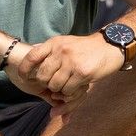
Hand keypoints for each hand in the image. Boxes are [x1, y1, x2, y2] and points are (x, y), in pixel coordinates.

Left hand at [7, 34, 121, 110]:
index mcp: (54, 43)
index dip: (24, 70)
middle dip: (46, 85)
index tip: (24, 78)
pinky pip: (68, 90)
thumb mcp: (67, 42)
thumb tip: (32, 50)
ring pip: (54, 86)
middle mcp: (61, 51)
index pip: (32, 57)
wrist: (111, 46)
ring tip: (68, 84)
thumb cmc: (87, 48)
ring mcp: (71, 61)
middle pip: (42, 76)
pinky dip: (71, 92)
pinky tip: (78, 85)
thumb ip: (51, 49)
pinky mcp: (82, 72)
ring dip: (60, 90)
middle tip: (54, 84)